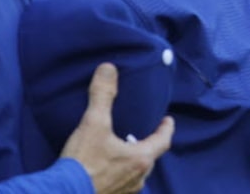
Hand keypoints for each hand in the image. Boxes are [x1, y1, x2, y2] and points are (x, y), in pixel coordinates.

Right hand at [61, 63, 174, 193]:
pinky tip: (108, 170)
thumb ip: (103, 95)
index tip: (168, 120)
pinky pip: (123, 184)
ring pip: (137, 173)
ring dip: (133, 161)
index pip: (163, 141)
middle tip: (144, 133)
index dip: (166, 129)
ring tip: (125, 150)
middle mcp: (138, 178)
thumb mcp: (93, 123)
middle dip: (148, 145)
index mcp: (140, 159)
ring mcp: (125, 191)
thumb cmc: (82, 163)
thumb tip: (108, 68)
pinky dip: (120, 173)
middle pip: (150, 158)